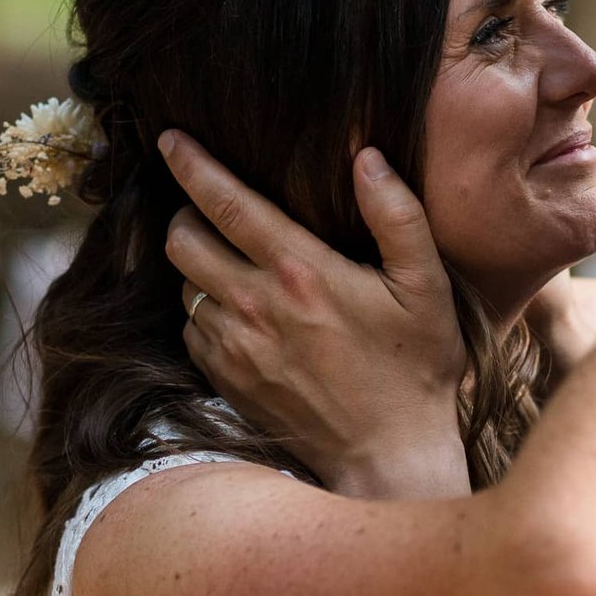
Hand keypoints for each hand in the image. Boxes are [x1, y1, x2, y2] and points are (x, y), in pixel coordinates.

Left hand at [159, 133, 470, 499]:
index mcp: (301, 272)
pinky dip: (205, 311)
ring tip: (231, 262)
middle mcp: (255, 307)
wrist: (388, 456)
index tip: (169, 138)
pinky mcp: (225, 379)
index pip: (225, 203)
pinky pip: (192, 329)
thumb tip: (365, 157)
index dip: (191, 165)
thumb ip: (398, 216)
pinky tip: (241, 313)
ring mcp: (234, 347)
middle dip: (186, 213)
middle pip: (181, 239)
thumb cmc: (414, 366)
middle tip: (212, 210)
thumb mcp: (426, 286)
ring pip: (183, 285)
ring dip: (198, 265)